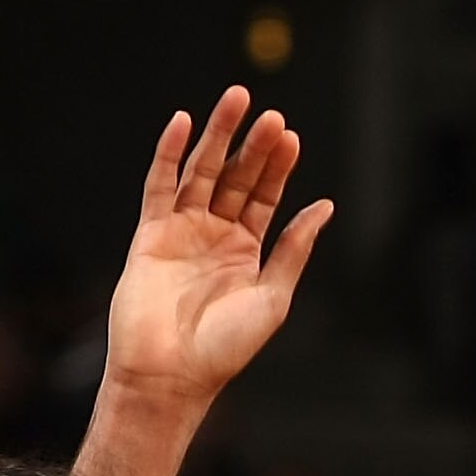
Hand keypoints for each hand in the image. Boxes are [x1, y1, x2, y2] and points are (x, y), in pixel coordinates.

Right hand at [103, 87, 332, 409]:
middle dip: (254, 146)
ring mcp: (181, 232)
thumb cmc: (224, 347)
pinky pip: (159, 186)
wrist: (171, 374)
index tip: (290, 137)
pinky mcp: (150, 234)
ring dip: (217, 136)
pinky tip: (182, 123)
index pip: (264, 197)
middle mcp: (214, 237)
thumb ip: (295, 248)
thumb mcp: (274, 295)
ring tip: (237, 101)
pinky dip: (168, 154)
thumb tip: (325, 206)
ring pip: (201, 172)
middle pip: (236, 177)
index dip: (278, 167)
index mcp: (245, 252)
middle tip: (271, 116)